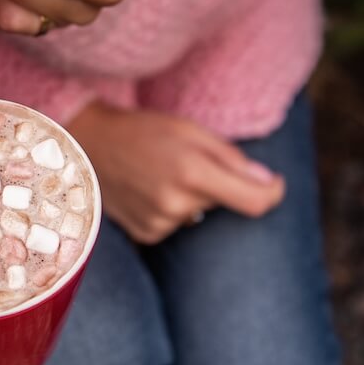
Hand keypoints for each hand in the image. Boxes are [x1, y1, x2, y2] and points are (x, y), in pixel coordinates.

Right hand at [67, 102, 285, 243]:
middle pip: (224, 203)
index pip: (256, 201)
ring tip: (161, 174)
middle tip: (188, 161)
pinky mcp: (147, 234)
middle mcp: (176, 203)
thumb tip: (268, 183)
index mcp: (192, 171)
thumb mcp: (191, 130)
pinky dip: (172, 209)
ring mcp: (159, 223)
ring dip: (192, 197)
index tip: (273, 183)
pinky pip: (177, 224)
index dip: (272, 192)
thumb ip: (232, 158)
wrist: (90, 146)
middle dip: (218, 184)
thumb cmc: (144, 131)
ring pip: (199, 213)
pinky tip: (150, 191)